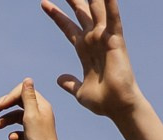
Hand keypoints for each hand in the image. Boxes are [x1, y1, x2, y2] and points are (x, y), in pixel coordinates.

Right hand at [0, 78, 63, 139]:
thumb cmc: (39, 139)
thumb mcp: (31, 114)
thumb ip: (28, 97)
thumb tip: (28, 79)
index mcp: (42, 106)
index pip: (23, 92)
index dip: (10, 96)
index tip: (1, 106)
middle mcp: (40, 114)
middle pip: (19, 102)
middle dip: (5, 105)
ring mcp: (36, 126)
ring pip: (17, 117)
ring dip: (5, 120)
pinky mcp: (32, 138)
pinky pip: (19, 131)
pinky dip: (13, 133)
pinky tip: (12, 139)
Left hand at [42, 0, 142, 118]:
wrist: (118, 107)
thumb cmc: (103, 103)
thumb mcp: (80, 92)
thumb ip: (70, 83)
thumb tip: (59, 80)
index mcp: (84, 50)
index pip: (68, 28)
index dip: (57, 15)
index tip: (44, 3)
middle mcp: (94, 41)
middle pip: (81, 13)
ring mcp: (105, 39)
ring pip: (97, 10)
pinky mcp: (116, 41)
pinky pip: (113, 18)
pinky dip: (110, 4)